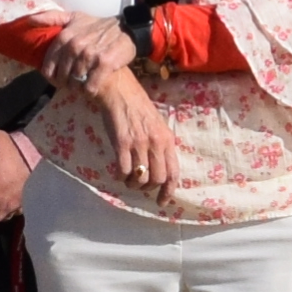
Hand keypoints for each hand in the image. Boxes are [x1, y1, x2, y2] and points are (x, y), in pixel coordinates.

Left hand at [34, 13, 134, 91]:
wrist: (127, 29)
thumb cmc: (97, 25)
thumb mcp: (74, 17)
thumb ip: (52, 18)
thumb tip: (30, 20)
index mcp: (65, 36)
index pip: (49, 65)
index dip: (51, 76)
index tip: (58, 79)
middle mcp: (75, 45)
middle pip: (62, 76)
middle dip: (65, 83)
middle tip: (72, 84)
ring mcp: (90, 55)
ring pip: (75, 82)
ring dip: (78, 87)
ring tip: (82, 85)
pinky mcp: (105, 64)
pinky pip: (90, 86)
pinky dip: (89, 91)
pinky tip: (92, 87)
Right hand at [90, 67, 178, 191]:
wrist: (118, 89)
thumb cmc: (136, 105)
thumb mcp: (156, 124)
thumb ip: (159, 144)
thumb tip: (158, 167)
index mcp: (167, 139)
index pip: (173, 172)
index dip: (168, 191)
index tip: (161, 202)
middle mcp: (156, 143)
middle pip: (157, 179)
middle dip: (147, 187)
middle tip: (139, 185)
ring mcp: (139, 143)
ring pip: (140, 178)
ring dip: (132, 184)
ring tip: (127, 178)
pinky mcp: (122, 143)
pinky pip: (124, 170)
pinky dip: (121, 176)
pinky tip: (118, 172)